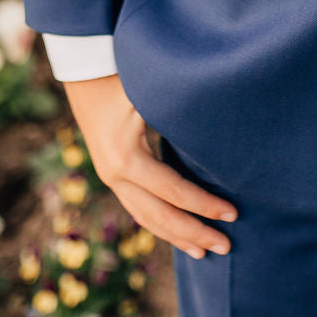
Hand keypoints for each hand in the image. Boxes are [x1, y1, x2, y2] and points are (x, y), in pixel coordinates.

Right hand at [62, 74, 236, 258]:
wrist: (84, 65)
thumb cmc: (124, 73)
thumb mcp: (151, 92)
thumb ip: (181, 113)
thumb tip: (224, 133)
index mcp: (126, 158)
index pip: (173, 192)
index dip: (204, 206)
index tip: (233, 215)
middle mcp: (114, 174)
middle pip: (159, 216)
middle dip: (193, 233)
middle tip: (225, 247)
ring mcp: (110, 176)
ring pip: (146, 217)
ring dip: (176, 235)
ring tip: (203, 251)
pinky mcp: (112, 172)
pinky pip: (139, 206)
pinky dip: (161, 222)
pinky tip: (178, 231)